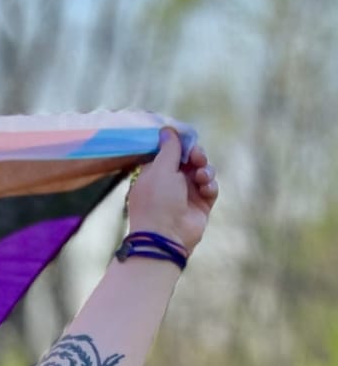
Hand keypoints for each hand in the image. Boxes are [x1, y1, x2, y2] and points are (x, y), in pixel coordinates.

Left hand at [126, 128, 218, 255]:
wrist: (165, 236)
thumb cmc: (157, 202)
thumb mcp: (160, 170)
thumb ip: (168, 148)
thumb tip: (167, 129)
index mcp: (154, 173)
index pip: (170, 152)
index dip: (180, 145)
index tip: (187, 140)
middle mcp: (170, 183)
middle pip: (190, 159)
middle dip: (196, 155)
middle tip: (196, 157)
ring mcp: (186, 194)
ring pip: (203, 171)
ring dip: (205, 170)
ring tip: (201, 177)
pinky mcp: (201, 204)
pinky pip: (211, 187)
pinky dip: (210, 186)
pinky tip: (205, 189)